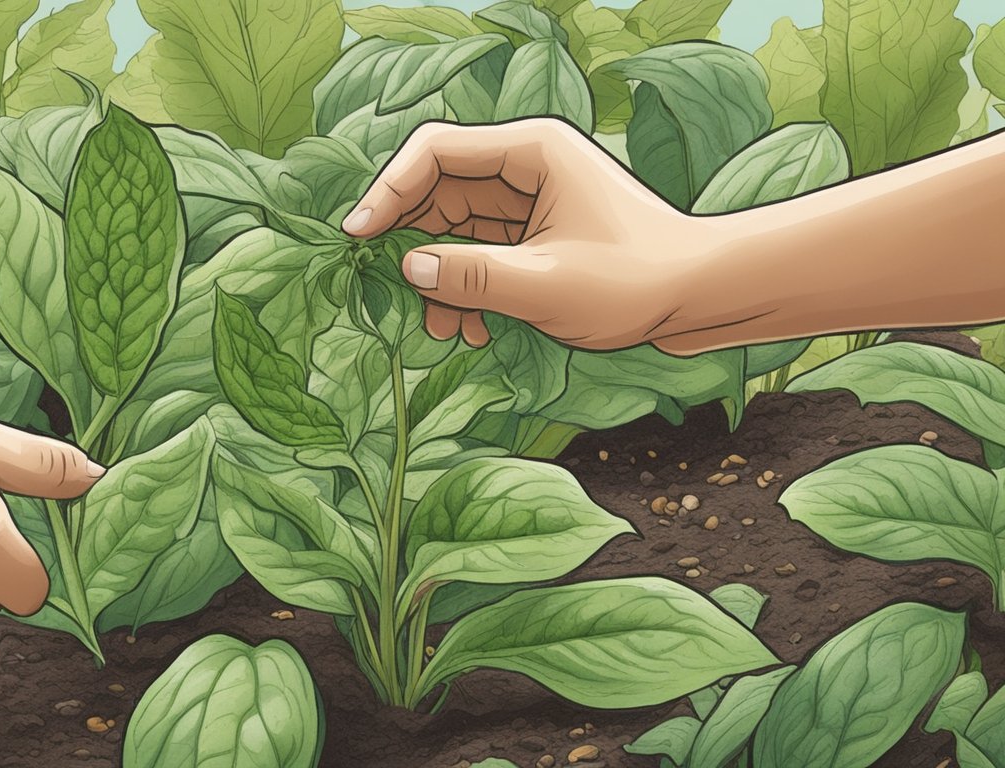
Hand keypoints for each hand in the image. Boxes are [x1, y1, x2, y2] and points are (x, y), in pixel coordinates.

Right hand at [342, 119, 715, 350]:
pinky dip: (467, 288)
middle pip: (438, 191)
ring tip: (446, 329)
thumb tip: (407, 267)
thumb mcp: (544, 284)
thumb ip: (469, 275)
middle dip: (414, 247)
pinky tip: (473, 329)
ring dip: (440, 277)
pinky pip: (479, 253)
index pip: (435, 151)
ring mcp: (530, 200)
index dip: (388, 190)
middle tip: (396, 296)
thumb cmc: (637, 281)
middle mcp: (526, 166)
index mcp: (531, 151)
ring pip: (454, 229)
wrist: (702, 296)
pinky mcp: (535, 234)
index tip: (358, 236)